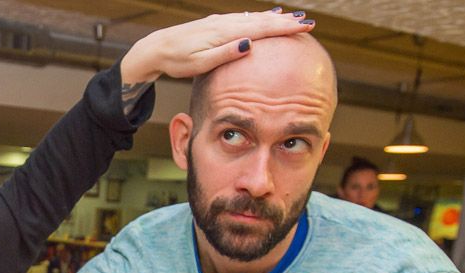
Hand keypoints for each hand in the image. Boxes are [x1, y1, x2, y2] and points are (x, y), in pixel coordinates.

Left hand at [121, 8, 314, 83]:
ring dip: (273, 18)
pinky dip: (258, 18)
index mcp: (224, 34)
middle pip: (260, 20)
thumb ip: (225, 54)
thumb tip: (249, 44)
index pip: (260, 29)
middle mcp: (224, 24)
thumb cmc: (177, 61)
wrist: (157, 48)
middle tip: (308, 22)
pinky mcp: (215, 25)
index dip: (283, 28)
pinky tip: (264, 18)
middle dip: (285, 22)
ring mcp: (220, 23)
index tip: (304, 27)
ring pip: (253, 18)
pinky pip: (243, 19)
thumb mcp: (199, 63)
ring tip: (293, 19)